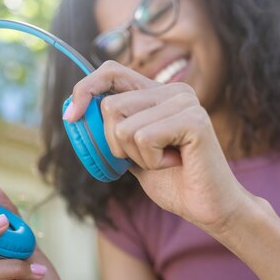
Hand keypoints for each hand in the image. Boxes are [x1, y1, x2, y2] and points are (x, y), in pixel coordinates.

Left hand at [64, 61, 256, 232]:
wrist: (208, 207)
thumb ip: (112, 132)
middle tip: (147, 158)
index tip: (71, 117)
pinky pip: (143, 138)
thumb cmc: (173, 181)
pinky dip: (150, 161)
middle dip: (115, 144)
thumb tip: (76, 115)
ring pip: (123, 126)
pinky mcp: (194, 120)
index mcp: (158, 93)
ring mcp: (185, 102)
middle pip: (110, 106)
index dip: (85, 88)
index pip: (111, 71)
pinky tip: (174, 163)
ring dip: (135, 156)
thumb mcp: (132, 154)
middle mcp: (173, 91)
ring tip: (164, 161)